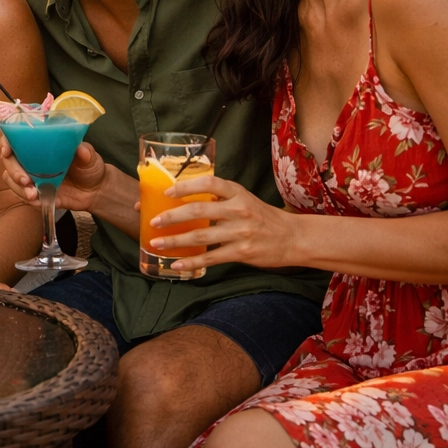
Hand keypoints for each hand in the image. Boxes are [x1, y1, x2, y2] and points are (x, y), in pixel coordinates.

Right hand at [2, 137, 107, 212]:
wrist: (95, 191)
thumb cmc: (89, 167)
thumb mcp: (90, 156)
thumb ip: (85, 152)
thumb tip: (81, 149)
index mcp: (39, 144)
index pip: (15, 137)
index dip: (6, 142)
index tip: (7, 151)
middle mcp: (30, 158)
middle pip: (8, 160)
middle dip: (13, 170)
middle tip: (25, 180)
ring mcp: (31, 176)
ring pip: (10, 178)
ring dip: (17, 187)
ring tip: (33, 194)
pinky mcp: (35, 192)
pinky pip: (22, 195)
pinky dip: (27, 198)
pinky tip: (38, 201)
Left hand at [146, 174, 298, 272]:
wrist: (293, 238)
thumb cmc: (263, 217)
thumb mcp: (244, 199)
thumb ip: (220, 198)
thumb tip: (187, 198)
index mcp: (237, 192)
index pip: (208, 182)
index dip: (185, 186)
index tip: (167, 192)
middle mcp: (238, 209)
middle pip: (198, 209)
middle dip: (172, 216)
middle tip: (153, 221)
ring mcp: (240, 232)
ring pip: (201, 235)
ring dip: (175, 240)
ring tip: (157, 243)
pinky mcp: (242, 252)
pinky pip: (211, 258)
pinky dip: (192, 263)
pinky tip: (177, 265)